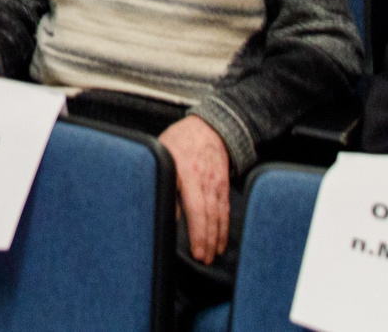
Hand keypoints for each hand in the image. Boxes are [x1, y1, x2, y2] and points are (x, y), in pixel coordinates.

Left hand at [160, 113, 234, 264]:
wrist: (209, 127)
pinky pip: (225, 211)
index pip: (194, 207)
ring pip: (218, 216)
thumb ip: (163, 180)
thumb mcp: (162, 154)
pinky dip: (224, 228)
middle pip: (208, 216)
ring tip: (212, 257)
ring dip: (216, 239)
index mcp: (185, 172)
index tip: (195, 250)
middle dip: (207, 241)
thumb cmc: (180, 141)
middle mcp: (203, 180)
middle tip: (203, 260)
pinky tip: (221, 242)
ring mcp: (216, 184)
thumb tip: (164, 211)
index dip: (197, 231)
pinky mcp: (223, 186)